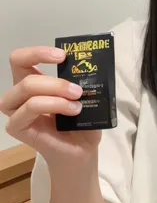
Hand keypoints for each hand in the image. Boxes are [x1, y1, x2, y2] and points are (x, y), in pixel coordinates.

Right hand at [0, 47, 101, 169]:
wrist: (82, 150)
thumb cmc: (82, 120)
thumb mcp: (85, 94)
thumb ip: (82, 78)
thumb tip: (94, 62)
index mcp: (34, 81)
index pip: (21, 58)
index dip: (38, 51)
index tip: (63, 55)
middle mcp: (20, 94)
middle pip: (20, 66)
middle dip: (54, 74)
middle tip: (77, 88)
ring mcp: (16, 110)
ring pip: (27, 87)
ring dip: (56, 90)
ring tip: (77, 100)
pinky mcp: (17, 127)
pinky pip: (30, 108)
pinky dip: (54, 104)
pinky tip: (72, 111)